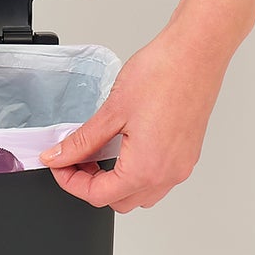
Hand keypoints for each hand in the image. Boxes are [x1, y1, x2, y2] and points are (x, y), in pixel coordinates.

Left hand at [38, 23, 229, 212]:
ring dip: (116, 181)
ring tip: (99, 152)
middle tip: (76, 158)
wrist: (196, 53)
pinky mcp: (188, 154)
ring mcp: (181, 166)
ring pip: (141, 194)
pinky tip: (124, 146)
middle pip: (119, 201)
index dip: (70, 182)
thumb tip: (58, 156)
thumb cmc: (163, 75)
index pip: (98, 195)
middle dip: (92, 184)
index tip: (59, 165)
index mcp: (146, 169)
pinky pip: (159, 178)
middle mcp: (168, 174)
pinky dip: (137, 171)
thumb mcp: (112, 111)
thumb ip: (82, 141)